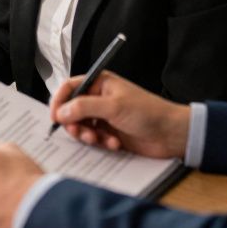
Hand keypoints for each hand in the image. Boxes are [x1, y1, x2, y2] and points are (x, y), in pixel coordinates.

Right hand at [49, 71, 190, 158]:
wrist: (172, 134)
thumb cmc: (148, 112)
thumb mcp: (113, 106)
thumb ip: (84, 107)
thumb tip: (60, 112)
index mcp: (99, 83)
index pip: (69, 87)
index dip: (59, 101)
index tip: (55, 117)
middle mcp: (99, 98)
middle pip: (71, 109)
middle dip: (74, 123)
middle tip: (80, 133)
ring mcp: (104, 116)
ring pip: (81, 126)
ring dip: (88, 135)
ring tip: (99, 140)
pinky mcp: (109, 132)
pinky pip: (93, 138)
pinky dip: (100, 142)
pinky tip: (114, 144)